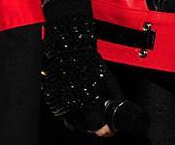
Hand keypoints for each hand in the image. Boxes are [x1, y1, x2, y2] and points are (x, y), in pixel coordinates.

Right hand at [41, 0, 146, 136]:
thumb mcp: (108, 78)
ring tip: (88, 110)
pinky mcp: (52, 97)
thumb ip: (117, 98)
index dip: (106, 129)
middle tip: (101, 117)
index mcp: (87, 101)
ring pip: (72, 123)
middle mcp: (71, 104)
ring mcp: (60, 101)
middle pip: (85, 128)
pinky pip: (61, 113)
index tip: (109, 127)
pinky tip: (76, 103)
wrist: (68, 45)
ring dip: (81, 120)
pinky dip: (69, 112)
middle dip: (94, 124)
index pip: (97, 128)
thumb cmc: (87, 59)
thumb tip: (122, 110)